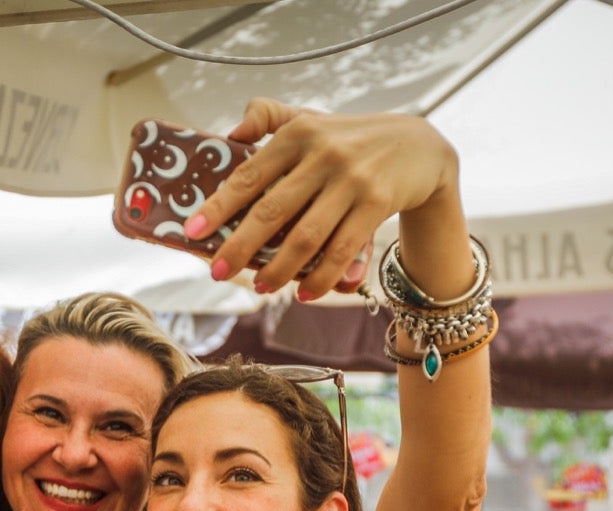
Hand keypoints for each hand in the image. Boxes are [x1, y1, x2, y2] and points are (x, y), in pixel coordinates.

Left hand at [186, 99, 459, 298]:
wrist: (419, 147)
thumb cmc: (348, 138)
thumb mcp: (310, 118)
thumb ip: (268, 117)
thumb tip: (229, 133)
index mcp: (298, 134)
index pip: (249, 174)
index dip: (219, 205)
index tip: (193, 231)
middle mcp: (324, 154)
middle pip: (272, 211)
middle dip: (241, 247)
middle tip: (218, 272)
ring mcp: (352, 180)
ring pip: (306, 237)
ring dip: (280, 269)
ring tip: (261, 287)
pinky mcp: (377, 203)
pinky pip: (342, 250)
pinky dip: (321, 276)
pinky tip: (305, 293)